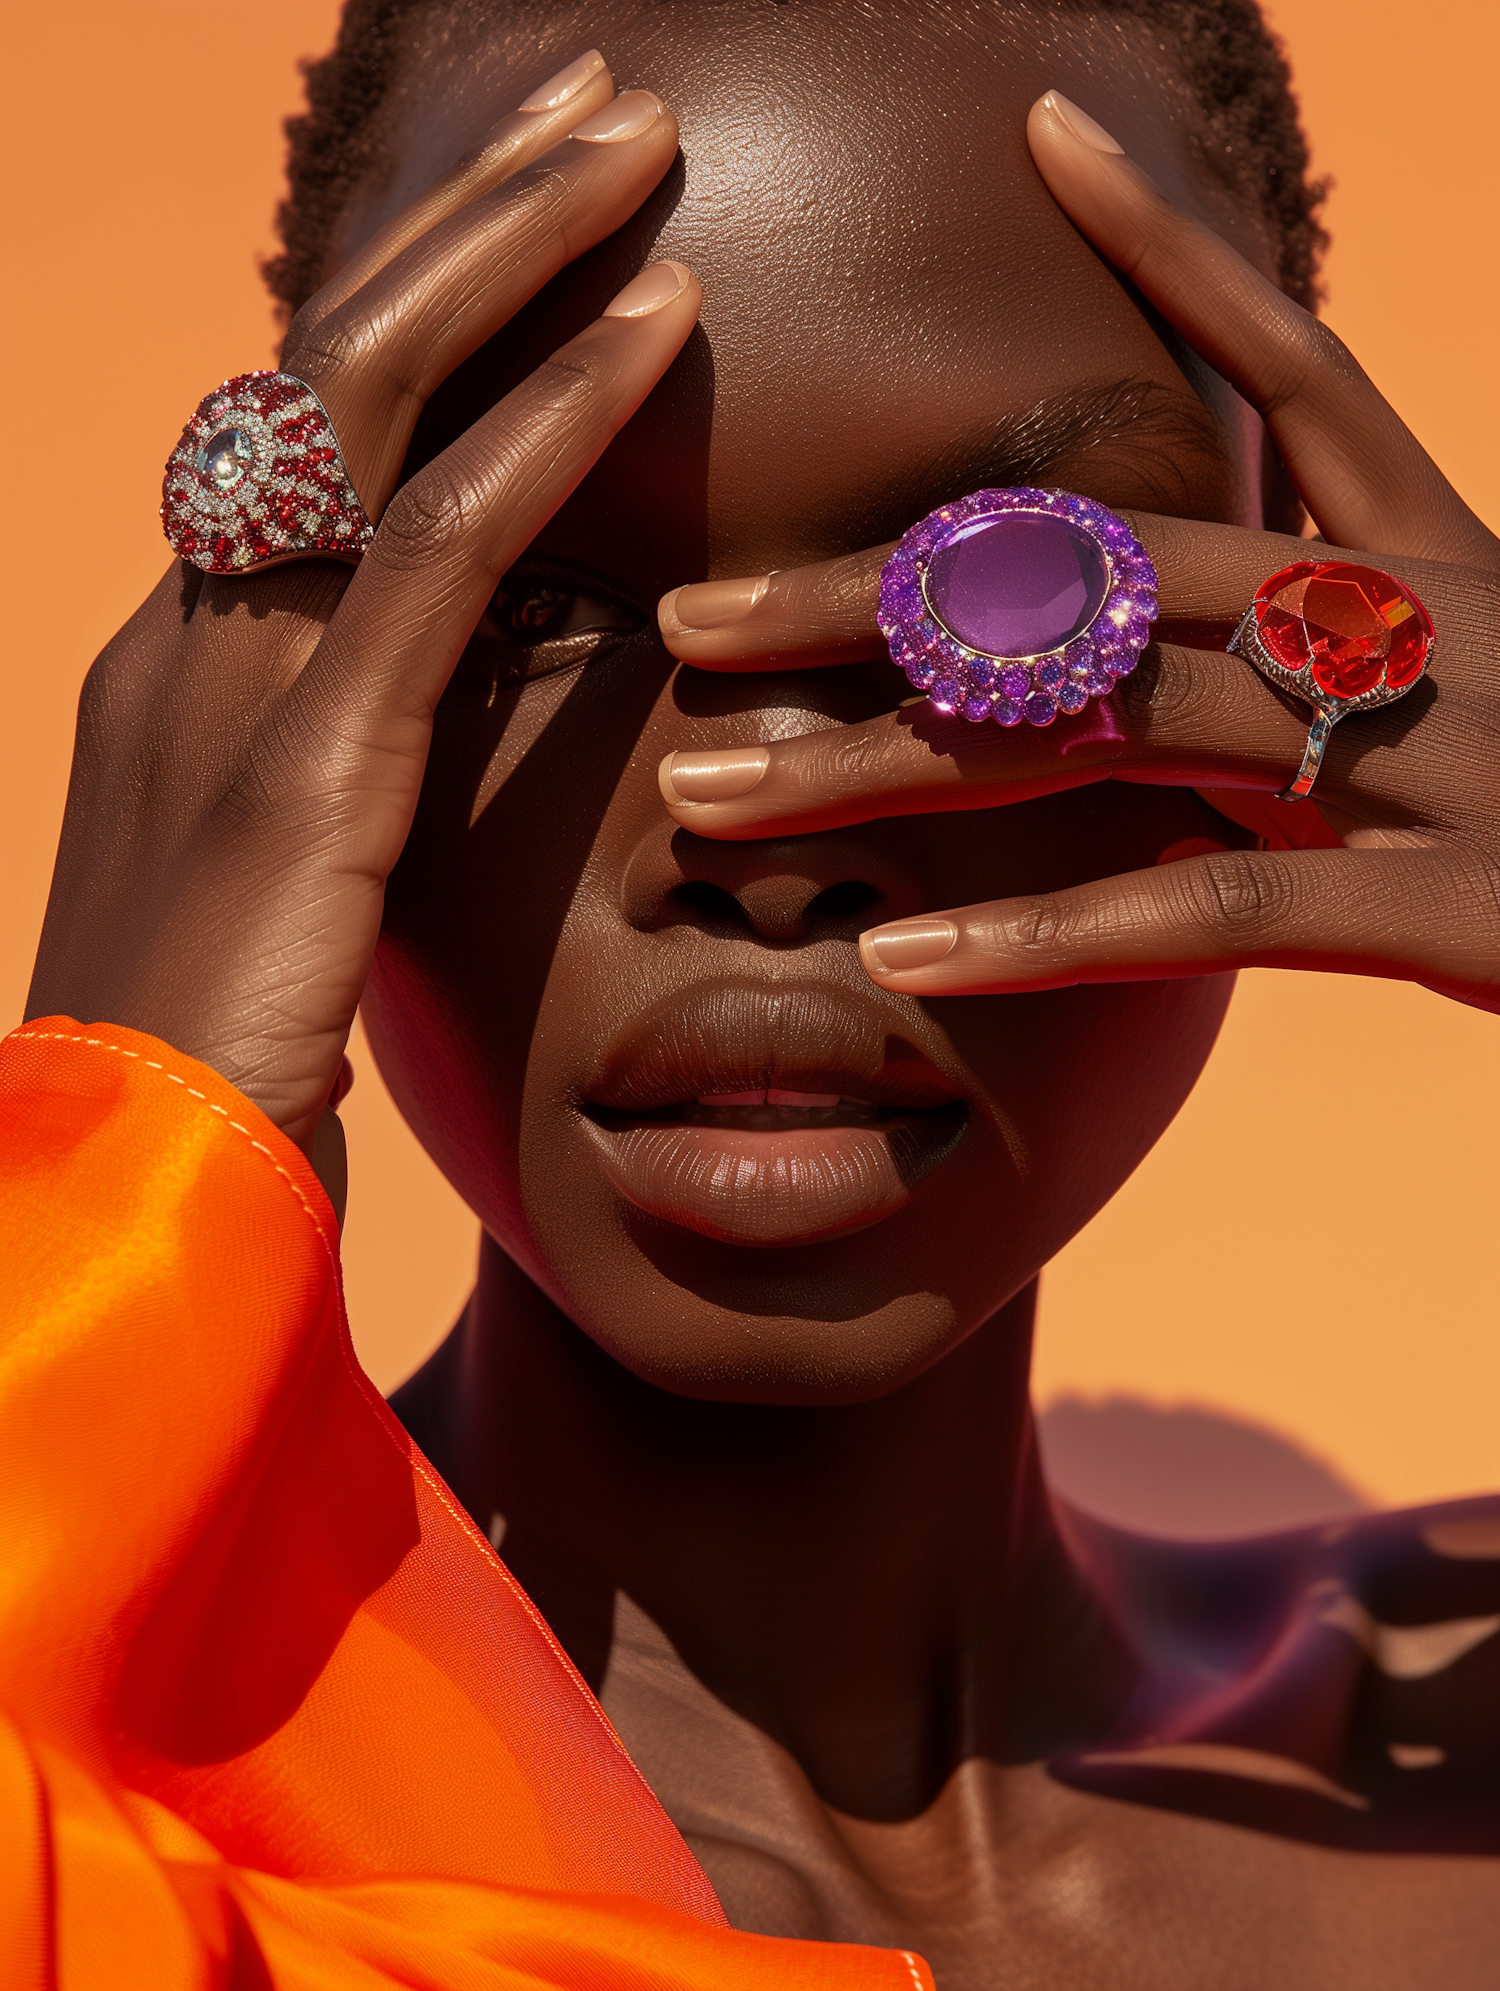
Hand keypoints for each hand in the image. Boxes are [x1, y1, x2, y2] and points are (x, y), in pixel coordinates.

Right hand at [27, 55, 701, 1159]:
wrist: (128, 1201)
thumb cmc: (226, 1062)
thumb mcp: (288, 874)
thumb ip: (352, 758)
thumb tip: (464, 692)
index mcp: (189, 655)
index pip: (304, 423)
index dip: (420, 297)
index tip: (532, 203)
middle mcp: (191, 626)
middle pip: (329, 358)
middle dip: (467, 216)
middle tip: (596, 99)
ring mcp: (231, 682)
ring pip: (369, 403)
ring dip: (511, 258)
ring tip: (636, 144)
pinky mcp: (299, 765)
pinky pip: (429, 555)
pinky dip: (542, 431)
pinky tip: (644, 334)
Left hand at [653, 91, 1499, 1012]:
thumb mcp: (1455, 693)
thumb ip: (1308, 656)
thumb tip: (1145, 654)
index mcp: (1435, 550)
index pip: (1291, 365)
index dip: (1170, 250)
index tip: (1037, 135)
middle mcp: (1419, 617)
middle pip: (1104, 574)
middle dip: (872, 600)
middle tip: (679, 623)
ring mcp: (1428, 756)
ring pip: (1110, 729)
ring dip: (892, 768)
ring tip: (712, 803)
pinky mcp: (1441, 908)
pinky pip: (1207, 905)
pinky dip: (1050, 937)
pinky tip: (904, 962)